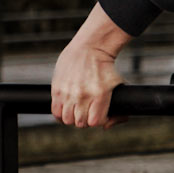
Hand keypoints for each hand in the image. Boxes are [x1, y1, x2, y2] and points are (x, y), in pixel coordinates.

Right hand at [52, 3, 130, 127]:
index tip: (99, 116)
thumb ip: (117, 107)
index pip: (96, 122)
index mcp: (100, 94)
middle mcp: (83, 95)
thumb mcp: (118, 84)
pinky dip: (60, 114)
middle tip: (87, 112)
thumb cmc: (104, 67)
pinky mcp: (57, 88)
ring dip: (72, 118)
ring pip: (67, 119)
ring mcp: (68, 92)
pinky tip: (66, 108)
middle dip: (85, 120)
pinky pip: (55, 111)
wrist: (89, 47)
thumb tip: (107, 126)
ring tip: (76, 110)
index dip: (98, 121)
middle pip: (81, 123)